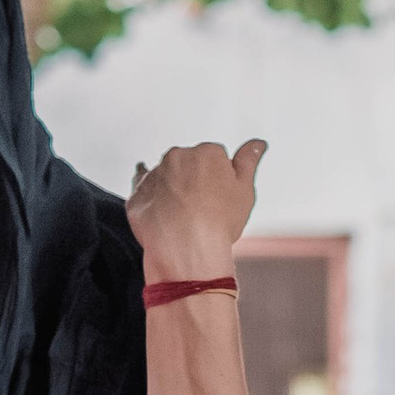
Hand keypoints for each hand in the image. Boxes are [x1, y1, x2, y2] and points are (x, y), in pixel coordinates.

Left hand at [127, 139, 265, 277]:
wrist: (186, 250)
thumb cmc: (217, 223)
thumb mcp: (245, 190)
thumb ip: (249, 160)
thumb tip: (257, 143)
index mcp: (206, 152)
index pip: (214, 157)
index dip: (218, 179)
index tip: (219, 196)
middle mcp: (177, 157)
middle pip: (187, 164)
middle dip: (193, 181)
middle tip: (202, 208)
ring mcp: (154, 175)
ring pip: (165, 177)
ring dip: (171, 190)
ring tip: (182, 218)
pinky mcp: (137, 195)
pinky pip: (144, 193)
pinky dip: (151, 201)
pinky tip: (159, 212)